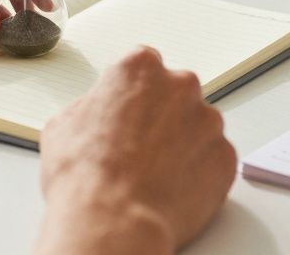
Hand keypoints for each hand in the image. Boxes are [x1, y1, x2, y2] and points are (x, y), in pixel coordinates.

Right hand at [34, 47, 236, 254]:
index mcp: (139, 68)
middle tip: (139, 148)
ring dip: (182, 144)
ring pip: (198, 127)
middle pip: (175, 94)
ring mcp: (208, 122)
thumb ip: (92, 106)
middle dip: (162, 117)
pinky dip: (198, 172)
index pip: (143, 67)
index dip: (132, 94)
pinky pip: (214, 159)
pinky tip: (173, 189)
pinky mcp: (226, 157)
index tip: (127, 113)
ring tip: (154, 174)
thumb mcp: (63, 125)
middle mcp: (180, 86)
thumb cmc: (86, 176)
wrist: (113, 221)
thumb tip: (97, 113)